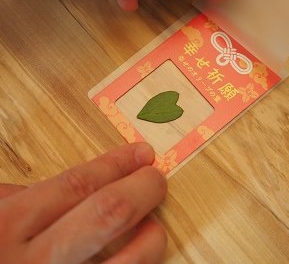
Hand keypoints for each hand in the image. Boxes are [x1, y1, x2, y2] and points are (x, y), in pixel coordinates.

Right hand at [0, 143, 166, 263]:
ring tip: (154, 225)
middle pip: (108, 212)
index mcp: (8, 226)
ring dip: (150, 240)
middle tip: (157, 179)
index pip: (80, 184)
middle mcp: (36, 262)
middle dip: (142, 189)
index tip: (142, 154)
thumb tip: (85, 182)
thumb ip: (29, 198)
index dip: (118, 164)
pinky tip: (137, 258)